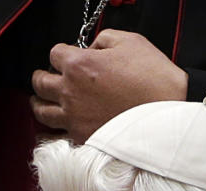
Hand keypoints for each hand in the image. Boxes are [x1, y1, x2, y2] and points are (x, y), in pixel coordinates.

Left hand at [30, 30, 187, 142]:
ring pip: (41, 111)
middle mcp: (70, 92)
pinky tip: (54, 125)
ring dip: (39, 102)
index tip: (66, 55)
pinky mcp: (81, 137)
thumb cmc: (153, 78)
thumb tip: (93, 48)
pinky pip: (55, 134)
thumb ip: (103, 40)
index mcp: (79, 65)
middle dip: (41, 76)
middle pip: (40, 82)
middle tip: (44, 76)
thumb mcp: (130, 42)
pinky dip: (51, 129)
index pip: (54, 53)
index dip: (61, 52)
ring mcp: (73, 117)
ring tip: (40, 100)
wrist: (166, 114)